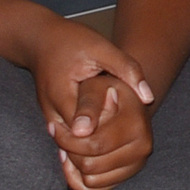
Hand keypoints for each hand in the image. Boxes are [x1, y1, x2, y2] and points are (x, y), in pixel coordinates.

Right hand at [26, 18, 154, 172]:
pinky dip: (89, 144)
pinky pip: (72, 143)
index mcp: (62, 96)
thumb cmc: (72, 41)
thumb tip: (148, 97)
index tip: (128, 136)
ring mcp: (51, 121)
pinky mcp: (54, 123)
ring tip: (124, 149)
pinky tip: (111, 144)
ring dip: (98, 149)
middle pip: (80, 146)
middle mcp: (52, 114)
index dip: (111, 136)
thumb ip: (126, 69)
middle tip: (131, 147)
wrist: (40, 41)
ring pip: (75, 148)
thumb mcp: (102, 48)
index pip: (87, 132)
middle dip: (105, 147)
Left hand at [57, 67, 154, 189]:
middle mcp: (143, 147)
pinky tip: (75, 157)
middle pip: (90, 166)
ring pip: (90, 181)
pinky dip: (77, 178)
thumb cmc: (103, 90)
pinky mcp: (126, 176)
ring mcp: (136, 164)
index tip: (54, 126)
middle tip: (60, 135)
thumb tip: (80, 130)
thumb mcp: (94, 88)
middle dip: (69, 151)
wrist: (120, 100)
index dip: (66, 139)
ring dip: (72, 164)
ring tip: (69, 144)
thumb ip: (87, 105)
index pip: (93, 145)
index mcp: (137, 124)